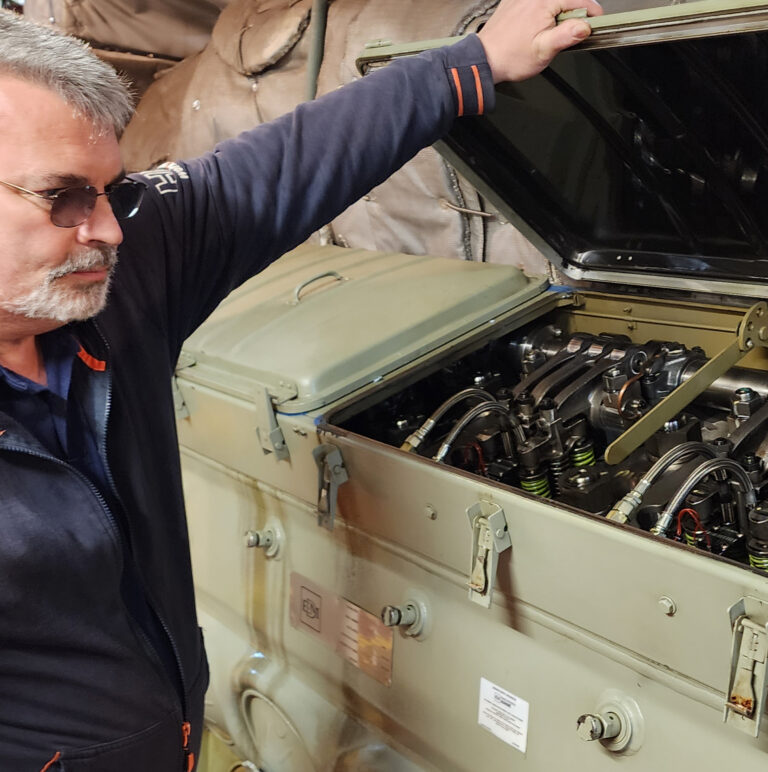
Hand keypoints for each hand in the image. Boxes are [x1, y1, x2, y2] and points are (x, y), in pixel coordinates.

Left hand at [477, 0, 602, 82]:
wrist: (484, 60)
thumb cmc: (510, 58)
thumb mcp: (544, 51)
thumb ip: (567, 36)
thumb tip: (585, 25)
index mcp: (542, 2)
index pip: (578, 0)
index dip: (591, 12)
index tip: (597, 21)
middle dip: (572, 13)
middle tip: (571, 33)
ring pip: (551, 1)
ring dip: (557, 12)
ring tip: (550, 33)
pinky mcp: (513, 1)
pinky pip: (536, 2)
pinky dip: (543, 10)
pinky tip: (537, 27)